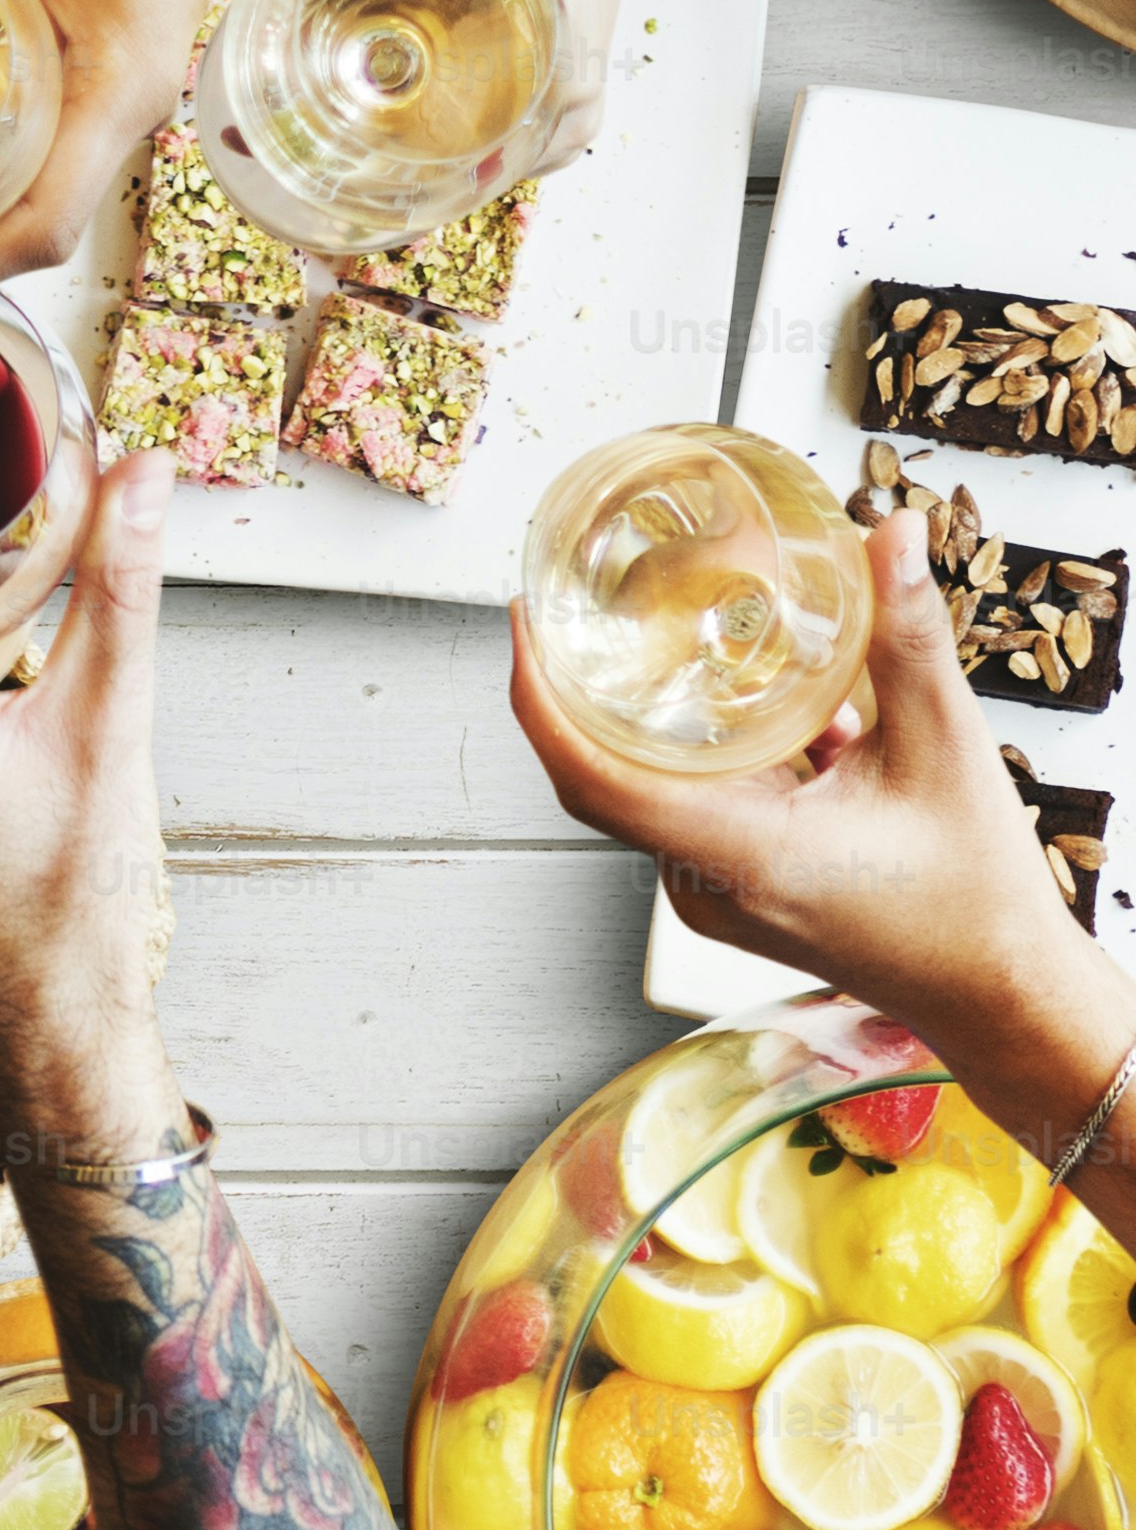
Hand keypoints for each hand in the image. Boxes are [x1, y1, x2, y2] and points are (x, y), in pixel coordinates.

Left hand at [513, 507, 1108, 1055]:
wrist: (1003, 996)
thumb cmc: (978, 896)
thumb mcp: (948, 747)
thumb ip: (909, 638)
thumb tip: (892, 533)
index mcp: (740, 855)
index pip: (592, 778)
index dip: (541, 700)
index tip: (525, 625)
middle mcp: (705, 884)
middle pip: (608, 775)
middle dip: (588, 690)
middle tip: (589, 606)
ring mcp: (714, 895)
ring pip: (654, 790)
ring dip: (665, 723)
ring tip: (675, 639)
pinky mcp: (736, 895)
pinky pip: (694, 813)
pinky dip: (715, 758)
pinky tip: (772, 716)